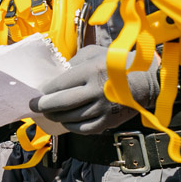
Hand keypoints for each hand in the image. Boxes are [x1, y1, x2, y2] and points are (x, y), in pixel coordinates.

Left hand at [29, 44, 158, 133]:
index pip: (59, 85)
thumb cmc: (117, 61)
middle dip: (42, 106)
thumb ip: (74, 62)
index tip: (38, 92)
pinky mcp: (109, 121)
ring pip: (71, 118)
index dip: (46, 91)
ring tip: (48, 113)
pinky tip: (66, 122)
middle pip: (61, 103)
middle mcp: (95, 91)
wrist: (148, 78)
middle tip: (33, 106)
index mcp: (90, 71)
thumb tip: (58, 75)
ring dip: (56, 116)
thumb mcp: (94, 53)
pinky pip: (84, 129)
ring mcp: (103, 109)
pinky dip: (72, 127)